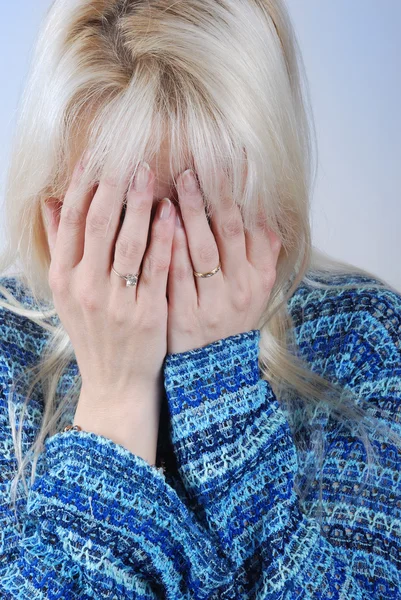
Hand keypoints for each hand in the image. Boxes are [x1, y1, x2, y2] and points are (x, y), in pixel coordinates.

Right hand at [44, 157, 176, 410]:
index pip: (71, 222)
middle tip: (127, 153)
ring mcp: (116, 301)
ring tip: (149, 173)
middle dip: (112, 185)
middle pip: (98, 225)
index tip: (96, 155)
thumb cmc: (94, 331)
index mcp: (65, 278)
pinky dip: (163, 239)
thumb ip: (60, 246)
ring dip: (138, 205)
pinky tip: (172, 213)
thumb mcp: (67, 292)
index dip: (83, 185)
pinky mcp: (146, 313)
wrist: (115, 381)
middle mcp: (86, 287)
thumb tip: (52, 202)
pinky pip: (156, 269)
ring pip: (128, 242)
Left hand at [166, 169, 281, 353]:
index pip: (253, 223)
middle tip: (199, 160)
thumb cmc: (230, 317)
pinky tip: (160, 221)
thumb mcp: (254, 287)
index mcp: (259, 276)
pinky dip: (169, 247)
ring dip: (190, 212)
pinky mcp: (185, 318)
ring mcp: (212, 304)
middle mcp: (240, 288)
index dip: (242, 190)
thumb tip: (263, 206)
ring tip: (178, 180)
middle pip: (226, 231)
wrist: (212, 371)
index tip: (233, 158)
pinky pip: (176, 276)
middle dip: (213, 192)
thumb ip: (261, 250)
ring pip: (201, 249)